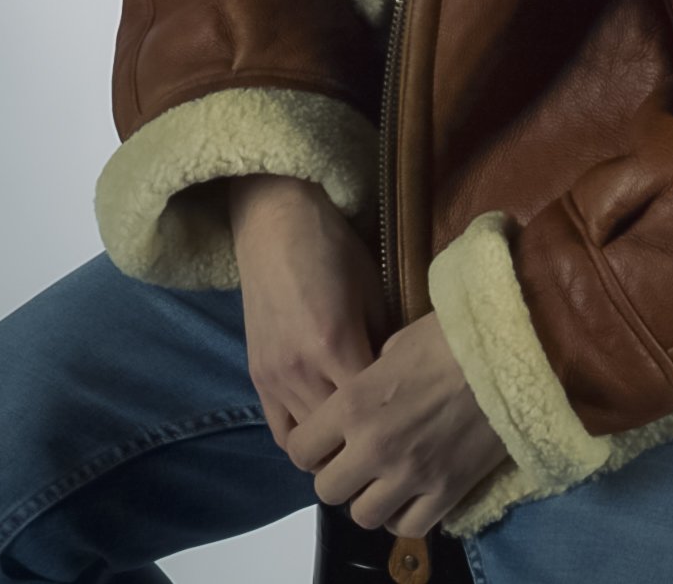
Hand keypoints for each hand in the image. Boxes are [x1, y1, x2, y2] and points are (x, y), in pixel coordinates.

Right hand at [228, 175, 389, 456]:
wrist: (275, 224)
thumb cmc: (334, 248)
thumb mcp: (373, 289)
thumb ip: (385, 341)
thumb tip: (400, 383)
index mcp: (336, 344)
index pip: (371, 411)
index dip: (395, 421)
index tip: (415, 423)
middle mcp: (301, 370)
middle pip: (338, 437)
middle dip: (366, 442)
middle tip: (392, 443)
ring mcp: (274, 379)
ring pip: (307, 445)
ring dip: (335, 448)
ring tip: (361, 444)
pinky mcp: (257, 379)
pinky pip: (281, 432)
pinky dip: (305, 441)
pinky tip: (326, 434)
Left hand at [286, 307, 511, 537]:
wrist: (508, 350)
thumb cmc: (449, 336)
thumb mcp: (394, 345)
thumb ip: (366, 380)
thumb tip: (357, 398)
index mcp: (354, 403)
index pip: (301, 449)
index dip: (309, 446)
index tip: (322, 441)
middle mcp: (375, 446)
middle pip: (327, 490)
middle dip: (336, 475)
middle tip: (353, 460)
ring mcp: (411, 474)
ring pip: (363, 516)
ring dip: (368, 499)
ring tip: (383, 479)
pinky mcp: (447, 491)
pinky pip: (409, 526)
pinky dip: (404, 515)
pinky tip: (410, 493)